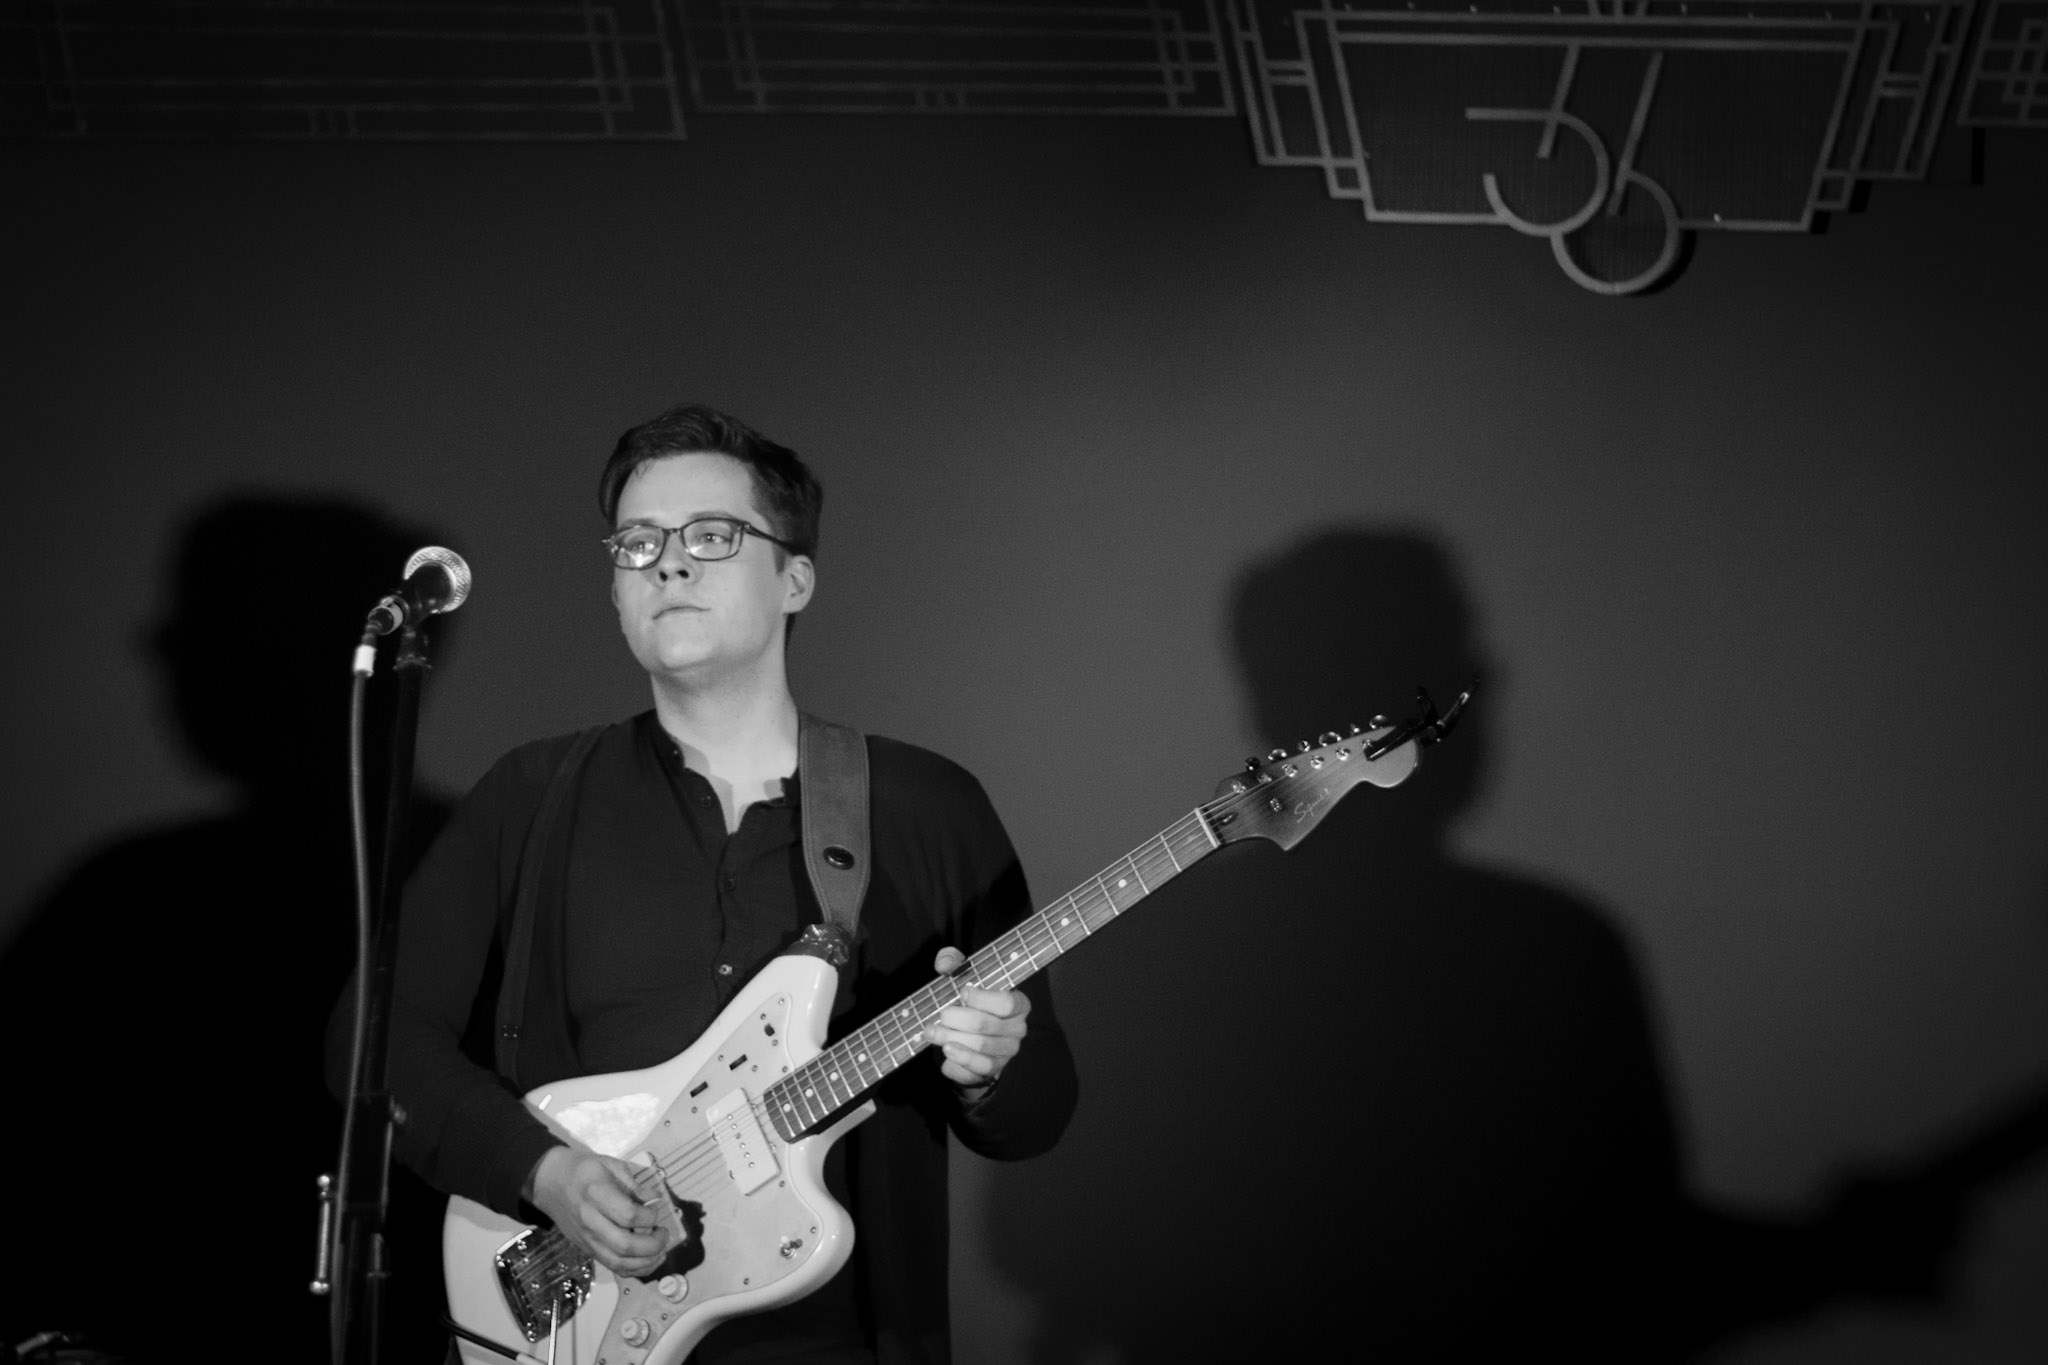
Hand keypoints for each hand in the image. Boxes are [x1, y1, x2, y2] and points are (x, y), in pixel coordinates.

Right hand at [525, 1145, 675, 1276]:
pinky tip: (649, 1261)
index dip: (650, 1216)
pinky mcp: (587, 1250)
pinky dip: (634, 1270)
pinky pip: (612, 1267)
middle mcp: (590, 1221)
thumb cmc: (585, 1171)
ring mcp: (587, 1239)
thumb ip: (634, 1184)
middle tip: (664, 1233)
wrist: (552, 1182)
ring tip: (661, 1250)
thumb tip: (655, 1200)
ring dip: (646, 1261)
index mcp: (596, 1194)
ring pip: (619, 1262)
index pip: (628, 1215)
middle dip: (653, 1244)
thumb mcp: (611, 1165)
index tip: (657, 1209)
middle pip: (624, 1245)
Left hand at [926, 945, 1029, 1095]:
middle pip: (987, 1026)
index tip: (962, 992)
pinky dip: (960, 1059)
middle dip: (957, 1020)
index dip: (983, 998)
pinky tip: (946, 1050)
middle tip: (940, 1015)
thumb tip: (944, 964)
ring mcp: (1007, 1051)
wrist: (969, 1035)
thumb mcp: (961, 976)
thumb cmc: (968, 1001)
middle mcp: (1017, 1028)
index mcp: (1018, 1004)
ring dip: (951, 1038)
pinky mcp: (994, 1069)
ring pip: (980, 1047)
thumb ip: (953, 962)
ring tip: (931, 1031)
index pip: (1007, 1003)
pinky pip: (978, 1067)